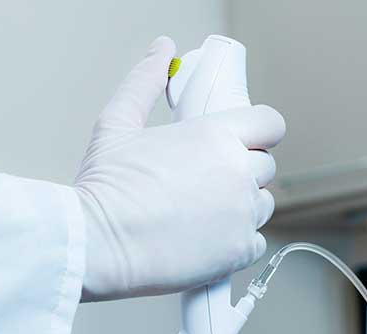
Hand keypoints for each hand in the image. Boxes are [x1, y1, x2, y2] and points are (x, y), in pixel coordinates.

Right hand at [75, 36, 284, 300]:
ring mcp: (241, 214)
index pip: (270, 123)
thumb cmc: (105, 189)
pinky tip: (207, 238)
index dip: (260, 131)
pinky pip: (255, 241)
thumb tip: (160, 52)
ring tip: (204, 212)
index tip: (248, 140)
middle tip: (209, 181)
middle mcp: (237, 173)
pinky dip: (236, 241)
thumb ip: (144, 82)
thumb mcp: (117, 124)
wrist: (96, 243)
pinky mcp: (238, 250)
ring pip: (262, 204)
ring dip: (241, 206)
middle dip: (242, 170)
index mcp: (215, 136)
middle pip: (265, 166)